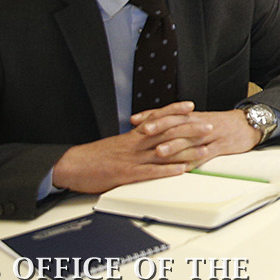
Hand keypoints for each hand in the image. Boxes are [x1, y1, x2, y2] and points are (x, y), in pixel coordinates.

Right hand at [48, 101, 258, 193]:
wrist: (71, 166)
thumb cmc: (92, 157)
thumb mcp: (115, 144)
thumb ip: (132, 141)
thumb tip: (146, 139)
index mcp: (132, 135)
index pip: (157, 118)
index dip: (175, 111)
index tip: (191, 106)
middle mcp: (135, 144)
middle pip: (167, 132)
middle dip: (190, 129)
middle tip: (209, 126)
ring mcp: (132, 158)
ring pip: (164, 151)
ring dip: (187, 150)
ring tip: (206, 148)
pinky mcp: (127, 174)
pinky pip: (151, 171)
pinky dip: (168, 170)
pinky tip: (183, 170)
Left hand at [133, 106, 260, 167]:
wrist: (247, 124)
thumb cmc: (221, 124)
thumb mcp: (200, 119)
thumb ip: (180, 122)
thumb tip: (157, 124)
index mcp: (192, 116)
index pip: (169, 113)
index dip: (151, 115)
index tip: (135, 119)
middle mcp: (199, 124)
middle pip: (177, 123)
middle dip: (159, 127)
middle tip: (143, 132)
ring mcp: (209, 135)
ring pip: (190, 139)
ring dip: (174, 145)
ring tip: (159, 152)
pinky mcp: (220, 146)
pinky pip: (206, 154)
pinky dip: (194, 161)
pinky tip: (183, 168)